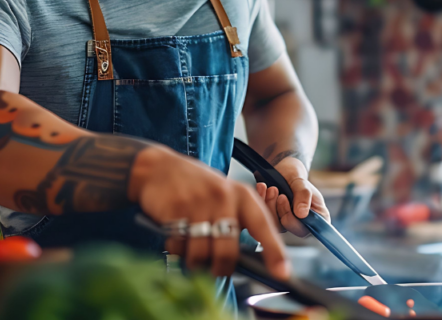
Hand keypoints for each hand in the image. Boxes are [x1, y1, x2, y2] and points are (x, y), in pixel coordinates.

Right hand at [128, 145, 289, 278]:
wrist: (158, 167)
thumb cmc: (196, 187)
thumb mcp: (223, 196)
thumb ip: (236, 221)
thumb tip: (243, 261)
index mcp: (242, 195)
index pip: (263, 226)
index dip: (274, 252)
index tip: (283, 273)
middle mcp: (224, 197)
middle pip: (228, 251)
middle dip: (221, 268)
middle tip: (215, 270)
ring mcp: (199, 203)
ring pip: (202, 254)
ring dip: (195, 261)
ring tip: (191, 253)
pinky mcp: (176, 210)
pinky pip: (180, 246)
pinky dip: (178, 250)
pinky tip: (176, 238)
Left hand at [254, 157, 330, 236]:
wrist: (281, 171)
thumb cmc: (295, 176)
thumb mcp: (301, 182)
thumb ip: (304, 195)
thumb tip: (302, 215)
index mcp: (317, 216)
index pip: (307, 229)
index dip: (293, 220)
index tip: (283, 198)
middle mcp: (303, 222)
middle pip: (289, 228)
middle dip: (279, 209)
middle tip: (275, 190)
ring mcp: (287, 222)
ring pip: (275, 224)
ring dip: (269, 205)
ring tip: (270, 188)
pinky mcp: (274, 220)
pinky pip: (265, 218)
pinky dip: (262, 202)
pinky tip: (261, 188)